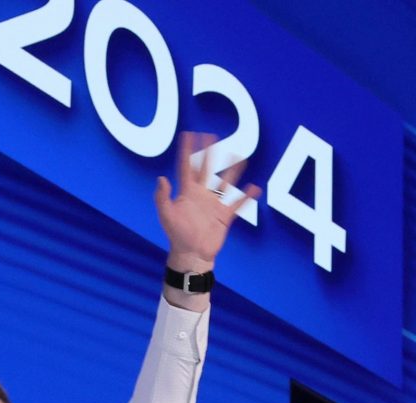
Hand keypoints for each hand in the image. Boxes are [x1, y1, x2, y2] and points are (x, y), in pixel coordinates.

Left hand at [155, 131, 259, 272]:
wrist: (192, 254)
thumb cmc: (177, 236)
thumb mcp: (166, 215)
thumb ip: (163, 197)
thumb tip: (161, 178)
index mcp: (187, 192)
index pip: (187, 166)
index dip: (187, 150)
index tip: (189, 135)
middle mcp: (202, 194)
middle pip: (207, 168)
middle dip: (209, 152)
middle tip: (212, 135)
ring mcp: (214, 204)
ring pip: (225, 182)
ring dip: (232, 170)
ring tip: (239, 156)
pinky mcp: (225, 216)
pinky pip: (237, 204)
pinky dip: (246, 196)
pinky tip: (254, 187)